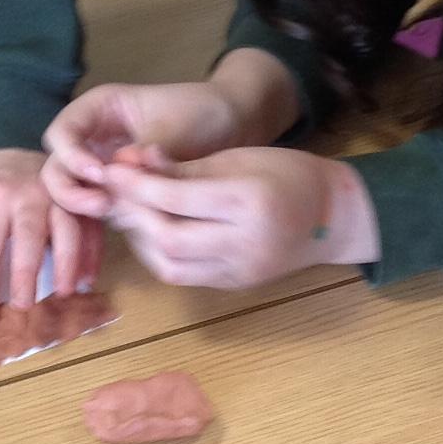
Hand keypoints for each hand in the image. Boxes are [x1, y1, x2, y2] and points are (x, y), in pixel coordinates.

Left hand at [0, 149, 103, 325]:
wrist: (22, 149)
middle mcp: (30, 195)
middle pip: (29, 239)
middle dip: (27, 275)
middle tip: (24, 307)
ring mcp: (60, 196)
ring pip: (68, 230)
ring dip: (68, 263)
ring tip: (65, 294)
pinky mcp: (82, 200)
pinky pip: (91, 227)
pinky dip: (92, 253)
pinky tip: (88, 278)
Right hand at [41, 81, 244, 217]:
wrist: (234, 128)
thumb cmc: (203, 113)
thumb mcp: (176, 125)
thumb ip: (146, 150)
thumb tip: (119, 176)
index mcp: (98, 110)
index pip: (63, 132)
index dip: (72, 154)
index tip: (100, 173)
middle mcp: (92, 140)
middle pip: (57, 167)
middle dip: (70, 189)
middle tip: (102, 205)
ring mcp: (100, 169)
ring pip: (71, 194)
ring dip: (79, 213)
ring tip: (110, 220)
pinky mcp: (114, 196)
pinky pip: (94, 213)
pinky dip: (94, 231)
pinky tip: (102, 249)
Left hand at [101, 146, 374, 289]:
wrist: (332, 216)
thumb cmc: (286, 174)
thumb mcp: (238, 157)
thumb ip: (185, 167)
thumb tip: (131, 163)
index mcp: (248, 201)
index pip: (176, 197)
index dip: (136, 184)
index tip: (111, 169)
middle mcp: (245, 242)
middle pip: (168, 238)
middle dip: (132, 214)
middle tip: (112, 192)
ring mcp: (240, 270)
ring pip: (170, 266)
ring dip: (139, 239)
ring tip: (129, 212)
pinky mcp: (235, 286)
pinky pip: (184, 276)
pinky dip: (159, 255)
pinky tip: (152, 232)